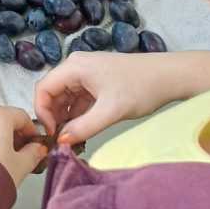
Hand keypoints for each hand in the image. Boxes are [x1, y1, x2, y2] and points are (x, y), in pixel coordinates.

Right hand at [34, 51, 209, 145]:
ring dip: (66, 118)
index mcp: (74, 67)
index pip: (43, 88)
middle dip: (53, 117)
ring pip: (65, 98)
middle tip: (62, 141)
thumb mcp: (111, 111)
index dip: (42, 113)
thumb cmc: (139, 88)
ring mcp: (85, 74)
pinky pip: (78, 99)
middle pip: (52, 93)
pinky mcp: (95, 82)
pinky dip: (77, 115)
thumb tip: (61, 141)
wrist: (168, 77)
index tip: (52, 135)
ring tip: (73, 140)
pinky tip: (82, 131)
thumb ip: (84, 126)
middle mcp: (75, 67)